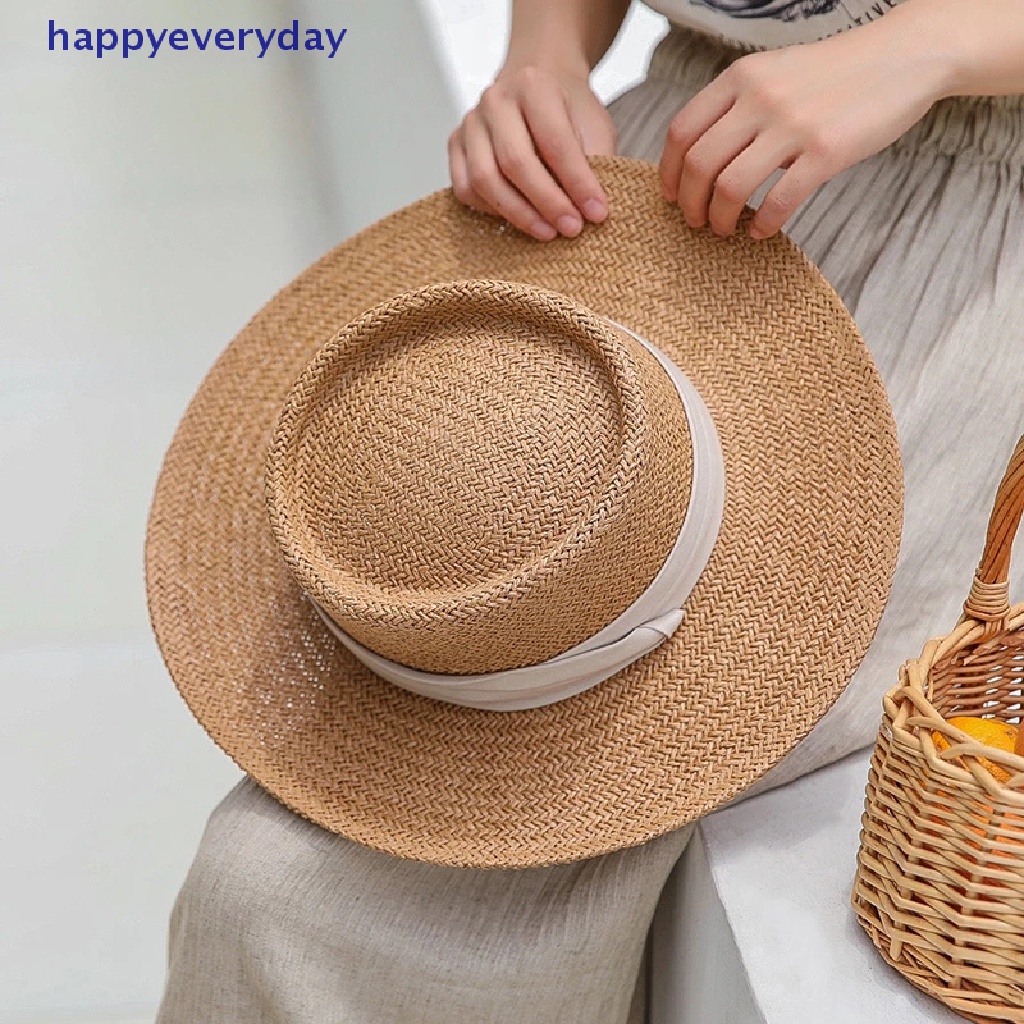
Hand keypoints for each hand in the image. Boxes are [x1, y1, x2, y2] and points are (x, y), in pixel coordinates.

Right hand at [448, 64, 616, 241]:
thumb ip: (596, 162)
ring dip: (519, 214)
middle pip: (515, 162)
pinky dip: (492, 211)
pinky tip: (518, 218)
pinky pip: (466, 189)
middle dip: (547, 203)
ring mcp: (471, 123)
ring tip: (548, 232)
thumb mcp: (594, 125)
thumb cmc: (567, 109)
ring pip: (485, 180)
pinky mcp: (456, 145)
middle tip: (572, 228)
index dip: (578, 183)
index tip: (597, 213)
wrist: (538, 89)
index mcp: (533, 85)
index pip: (555, 142)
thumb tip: (593, 211)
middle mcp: (495, 100)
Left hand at [659, 28, 951, 238]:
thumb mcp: (774, 72)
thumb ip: (736, 105)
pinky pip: (778, 201)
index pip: (681, 133)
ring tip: (726, 230)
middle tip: (697, 223)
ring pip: (730, 188)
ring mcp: (793, 125)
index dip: (668, 173)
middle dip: (690, 204)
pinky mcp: (826, 151)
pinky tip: (762, 231)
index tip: (671, 197)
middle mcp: (760, 98)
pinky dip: (763, 224)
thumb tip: (698, 156)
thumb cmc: (833, 74)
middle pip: (698, 166)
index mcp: (740, 78)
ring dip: (720, 219)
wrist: (903, 56)